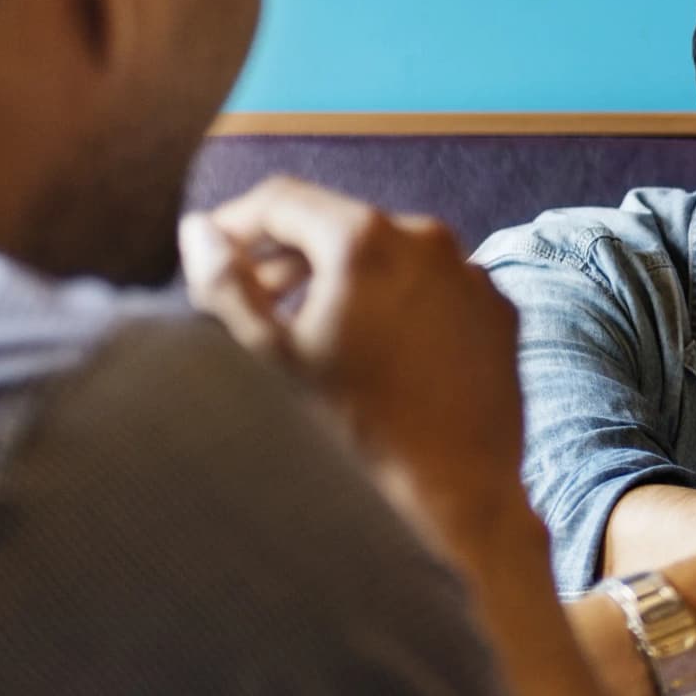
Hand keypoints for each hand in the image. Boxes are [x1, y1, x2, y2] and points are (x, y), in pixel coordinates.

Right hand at [181, 178, 526, 539]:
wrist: (454, 495)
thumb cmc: (353, 431)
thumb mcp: (270, 359)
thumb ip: (225, 285)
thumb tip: (197, 230)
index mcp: (365, 240)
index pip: (283, 200)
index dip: (237, 222)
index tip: (214, 255)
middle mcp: (428, 239)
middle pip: (337, 225)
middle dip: (288, 258)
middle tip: (251, 302)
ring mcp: (471, 273)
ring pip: (389, 256)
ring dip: (343, 281)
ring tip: (311, 332)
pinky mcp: (498, 310)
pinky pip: (435, 288)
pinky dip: (399, 304)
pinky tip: (376, 354)